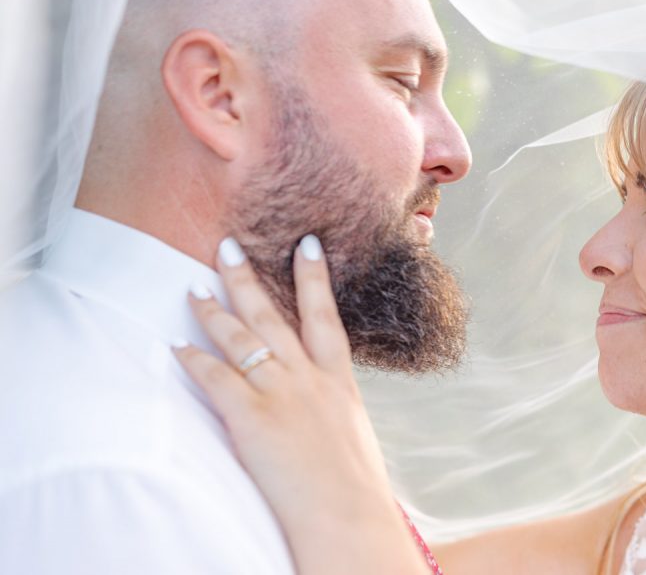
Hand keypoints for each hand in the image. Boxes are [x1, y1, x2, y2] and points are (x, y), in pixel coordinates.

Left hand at [172, 235, 424, 574]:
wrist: (347, 515)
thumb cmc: (354, 486)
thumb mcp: (351, 433)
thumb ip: (332, 410)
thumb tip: (321, 408)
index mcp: (338, 381)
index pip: (325, 315)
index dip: (314, 277)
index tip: (305, 244)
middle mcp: (308, 377)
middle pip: (272, 315)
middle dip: (248, 278)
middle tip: (227, 246)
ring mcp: (280, 393)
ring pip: (240, 338)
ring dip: (213, 309)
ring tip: (193, 286)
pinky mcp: (251, 417)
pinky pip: (215, 378)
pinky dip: (193, 359)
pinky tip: (176, 346)